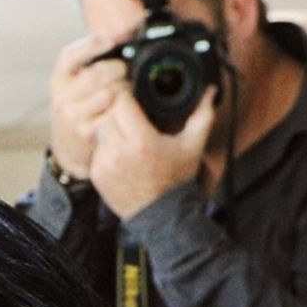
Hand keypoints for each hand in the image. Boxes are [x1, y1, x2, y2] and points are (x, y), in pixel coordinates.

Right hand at [47, 33, 125, 180]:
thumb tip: (121, 37)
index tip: (110, 40)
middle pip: (97, 74)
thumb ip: (90, 63)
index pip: (70, 56)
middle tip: (126, 69)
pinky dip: (122, 108)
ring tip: (127, 88)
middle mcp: (61, 95)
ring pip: (108, 94)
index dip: (91, 45)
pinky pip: (113, 114)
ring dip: (124, 89)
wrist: (68, 146)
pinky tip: (124, 108)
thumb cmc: (78, 106)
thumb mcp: (74, 83)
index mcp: (59, 77)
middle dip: (117, 68)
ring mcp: (72, 115)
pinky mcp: (85, 132)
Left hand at [89, 76, 213, 218]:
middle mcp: (119, 150)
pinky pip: (97, 149)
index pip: (121, 101)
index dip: (127, 96)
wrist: (161, 216)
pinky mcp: (96, 174)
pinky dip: (106, 148)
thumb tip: (210, 90)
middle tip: (133, 118)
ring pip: (100, 130)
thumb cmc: (178, 179)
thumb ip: (202, 114)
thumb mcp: (193, 145)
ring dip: (112, 129)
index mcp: (141, 140)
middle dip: (119, 112)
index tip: (135, 99)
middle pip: (108, 113)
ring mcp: (105, 163)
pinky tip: (123, 155)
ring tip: (129, 138)